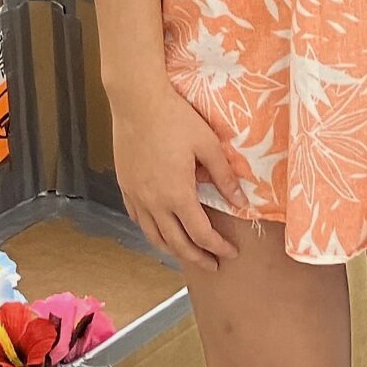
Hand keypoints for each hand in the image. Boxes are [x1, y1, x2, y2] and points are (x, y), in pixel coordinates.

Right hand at [110, 73, 246, 268]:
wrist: (137, 101)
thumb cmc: (175, 118)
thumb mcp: (208, 144)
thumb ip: (224, 176)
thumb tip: (241, 201)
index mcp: (177, 194)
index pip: (200, 233)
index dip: (217, 247)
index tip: (229, 252)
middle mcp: (154, 202)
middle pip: (176, 243)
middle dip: (197, 257)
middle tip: (212, 265)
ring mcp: (136, 195)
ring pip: (153, 235)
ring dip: (172, 250)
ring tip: (187, 255)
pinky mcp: (125, 185)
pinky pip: (137, 218)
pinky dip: (151, 231)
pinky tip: (159, 230)